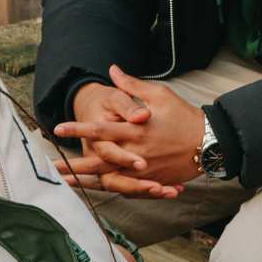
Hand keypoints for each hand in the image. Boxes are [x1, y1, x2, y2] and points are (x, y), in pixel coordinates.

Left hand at [55, 66, 204, 196]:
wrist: (210, 143)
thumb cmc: (185, 116)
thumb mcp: (160, 94)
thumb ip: (132, 85)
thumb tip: (112, 69)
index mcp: (136, 130)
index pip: (100, 129)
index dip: (77, 128)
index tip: (57, 129)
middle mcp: (136, 152)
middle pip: (99, 161)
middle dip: (74, 165)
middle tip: (51, 168)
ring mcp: (144, 170)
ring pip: (110, 179)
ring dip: (87, 182)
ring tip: (66, 183)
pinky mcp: (153, 181)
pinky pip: (129, 188)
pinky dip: (111, 190)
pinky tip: (96, 191)